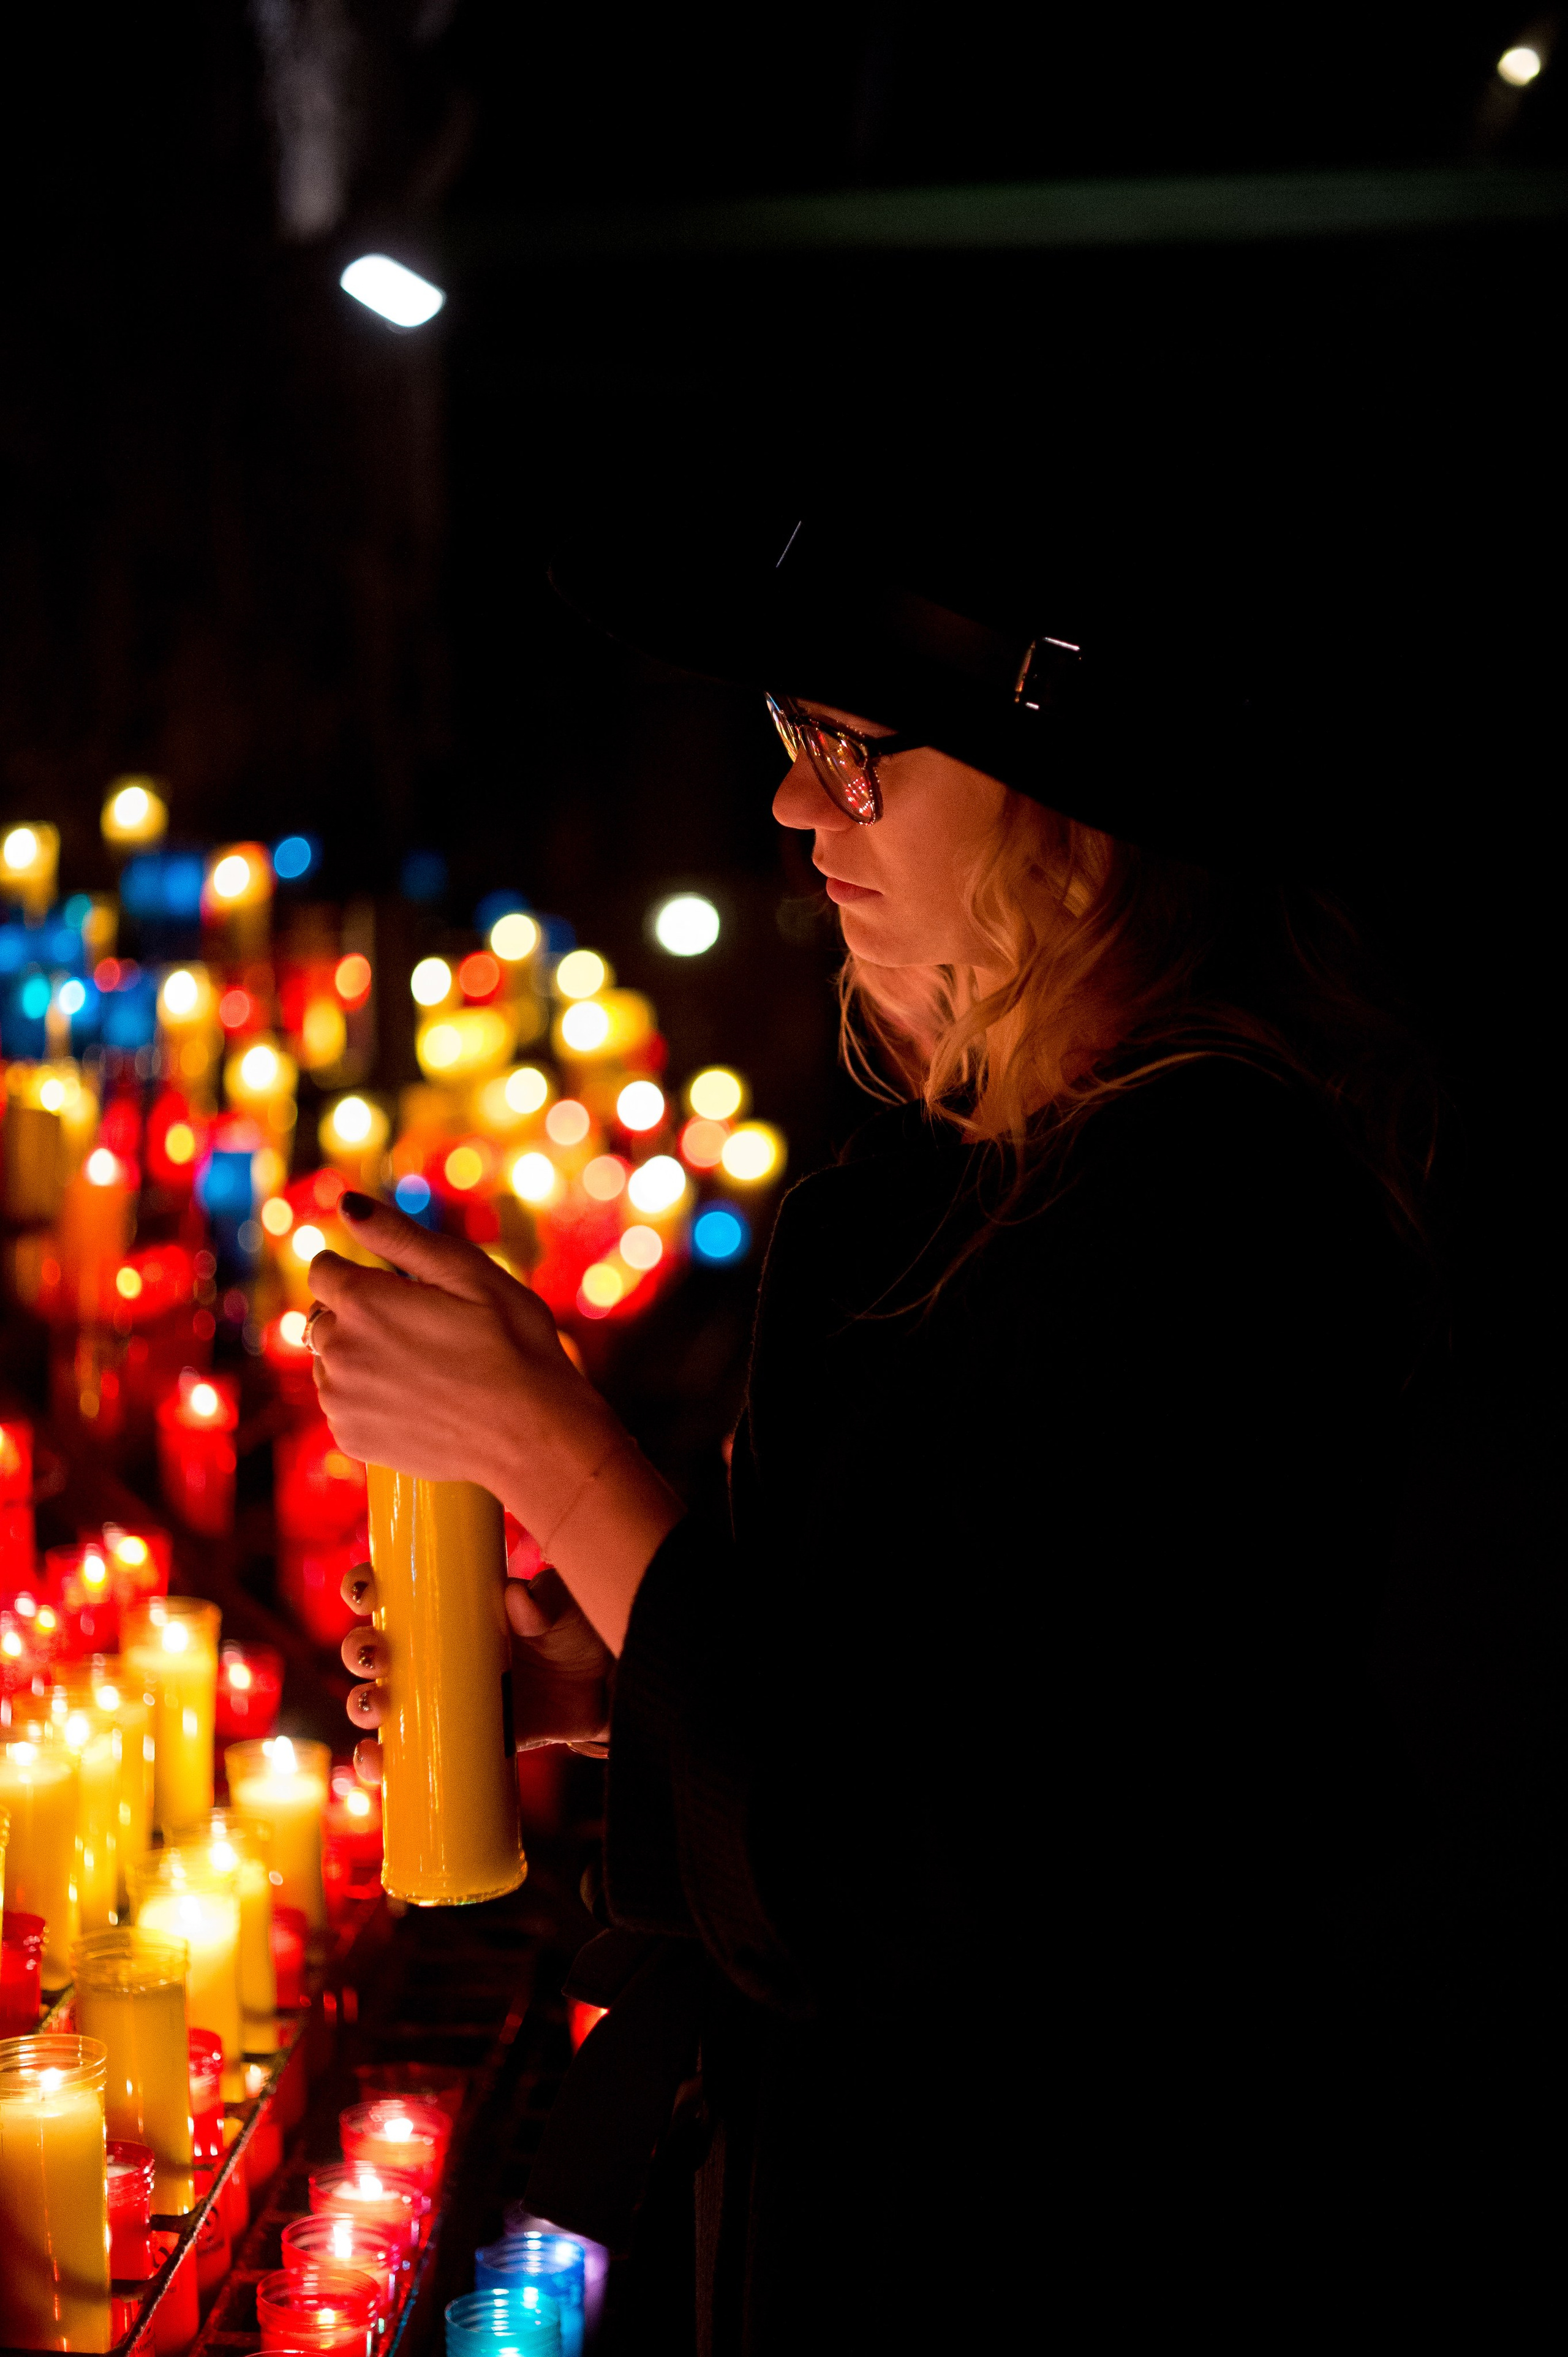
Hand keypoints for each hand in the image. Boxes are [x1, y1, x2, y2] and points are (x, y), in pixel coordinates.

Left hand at [309, 1192, 686, 1654]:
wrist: (533, 1436)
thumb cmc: (513, 1346)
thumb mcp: (468, 1273)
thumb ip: (399, 1235)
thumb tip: (346, 1202)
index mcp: (363, 1302)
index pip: (323, 1269)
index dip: (360, 1271)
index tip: (399, 1288)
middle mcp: (338, 1352)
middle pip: (323, 1316)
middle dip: (359, 1314)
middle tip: (420, 1330)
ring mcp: (341, 1401)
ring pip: (329, 1362)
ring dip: (359, 1357)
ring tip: (419, 1368)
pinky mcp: (350, 1439)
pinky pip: (341, 1405)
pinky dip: (367, 1399)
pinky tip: (414, 1400)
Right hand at [340, 1559, 612, 1780]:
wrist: (600, 1691)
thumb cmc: (573, 1633)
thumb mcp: (564, 1609)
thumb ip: (545, 1601)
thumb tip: (517, 1600)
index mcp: (446, 1607)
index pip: (390, 1590)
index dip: (363, 1587)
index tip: (365, 1592)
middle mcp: (428, 1652)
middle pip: (370, 1647)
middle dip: (359, 1650)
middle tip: (376, 1656)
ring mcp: (434, 1699)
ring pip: (375, 1700)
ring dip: (359, 1704)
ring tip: (375, 1707)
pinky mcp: (448, 1742)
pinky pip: (400, 1755)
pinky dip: (377, 1762)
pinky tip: (374, 1763)